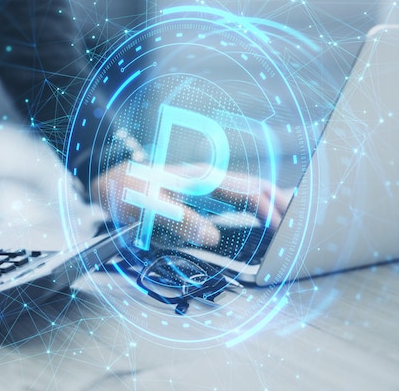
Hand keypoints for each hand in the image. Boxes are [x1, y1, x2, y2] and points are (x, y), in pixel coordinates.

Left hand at [91, 160, 291, 247]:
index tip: (282, 228)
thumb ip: (178, 221)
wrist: (111, 183)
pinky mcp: (201, 193)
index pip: (245, 191)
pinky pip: (237, 195)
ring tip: (294, 217)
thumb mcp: (147, 209)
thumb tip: (212, 236)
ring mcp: (206, 185)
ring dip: (273, 201)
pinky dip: (257, 203)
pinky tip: (265, 212)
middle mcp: (208, 179)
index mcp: (200, 180)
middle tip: (304, 222)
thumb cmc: (127, 194)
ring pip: (249, 189)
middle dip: (281, 202)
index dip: (267, 209)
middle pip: (255, 186)